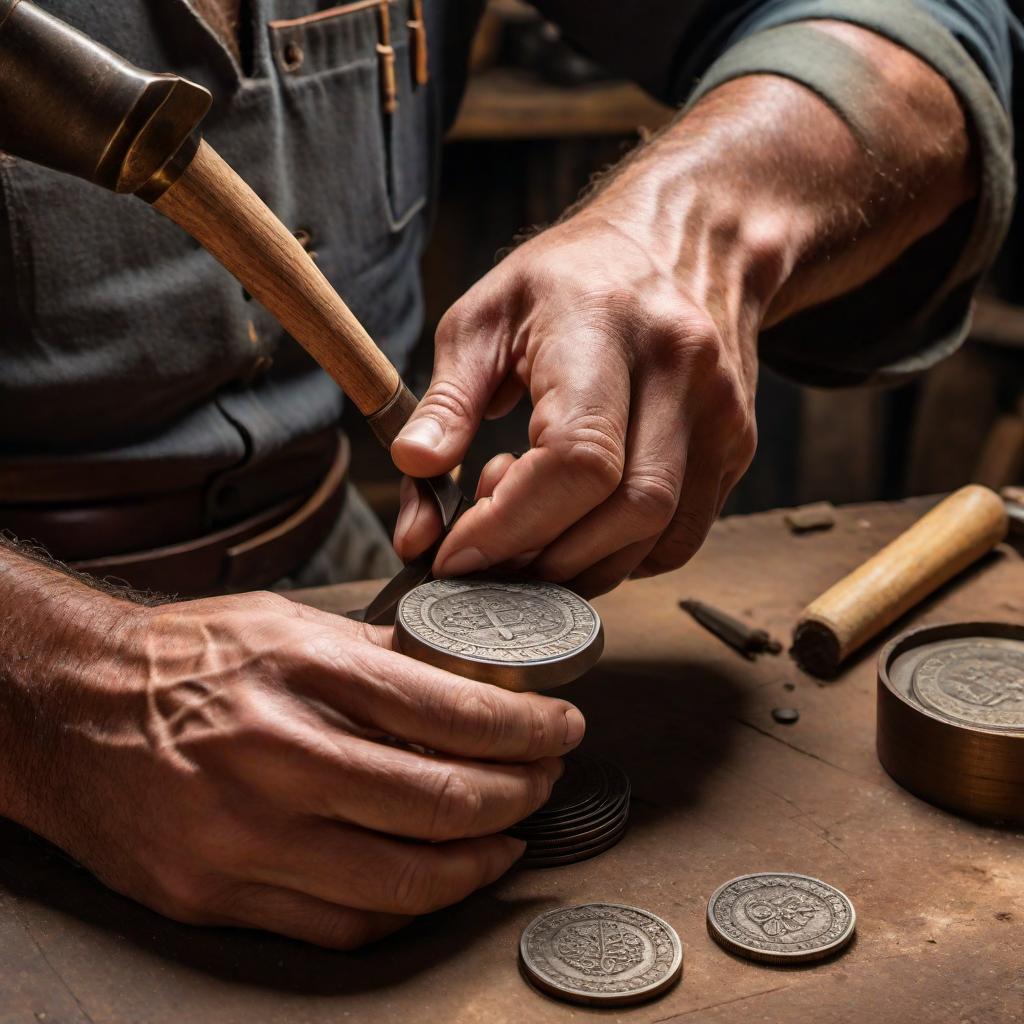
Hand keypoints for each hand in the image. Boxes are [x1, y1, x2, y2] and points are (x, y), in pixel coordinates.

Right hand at [12, 589, 583, 947]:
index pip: (447, 711)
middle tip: (543, 782)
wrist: (68, 710)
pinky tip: (436, 878)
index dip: (524, 729)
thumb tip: (463, 678)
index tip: (560, 729)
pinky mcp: (214, 894)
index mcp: (298, 671)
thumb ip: (376, 655)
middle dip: (518, 795)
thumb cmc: (182, 658)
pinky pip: (341, 926)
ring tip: (508, 837)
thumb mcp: (283, 623)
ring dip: (478, 863)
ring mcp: (241, 837)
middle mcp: (272, 757)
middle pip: (438, 802)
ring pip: (401, 882)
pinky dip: (408, 907)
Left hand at [391, 201, 759, 596]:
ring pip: (659, 538)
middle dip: (542, 558)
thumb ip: (447, 400)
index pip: (577, 456)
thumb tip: (413, 471)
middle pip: (627, 511)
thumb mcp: (487, 318)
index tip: (454, 555)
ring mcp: (721, 413)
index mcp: (605, 326)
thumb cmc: (572, 278)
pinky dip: (622, 559)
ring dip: (580, 566)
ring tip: (529, 530)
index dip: (511, 524)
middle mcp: (681, 371)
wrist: (687, 241)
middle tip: (484, 554)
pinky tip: (579, 529)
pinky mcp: (737, 446)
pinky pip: (681, 537)